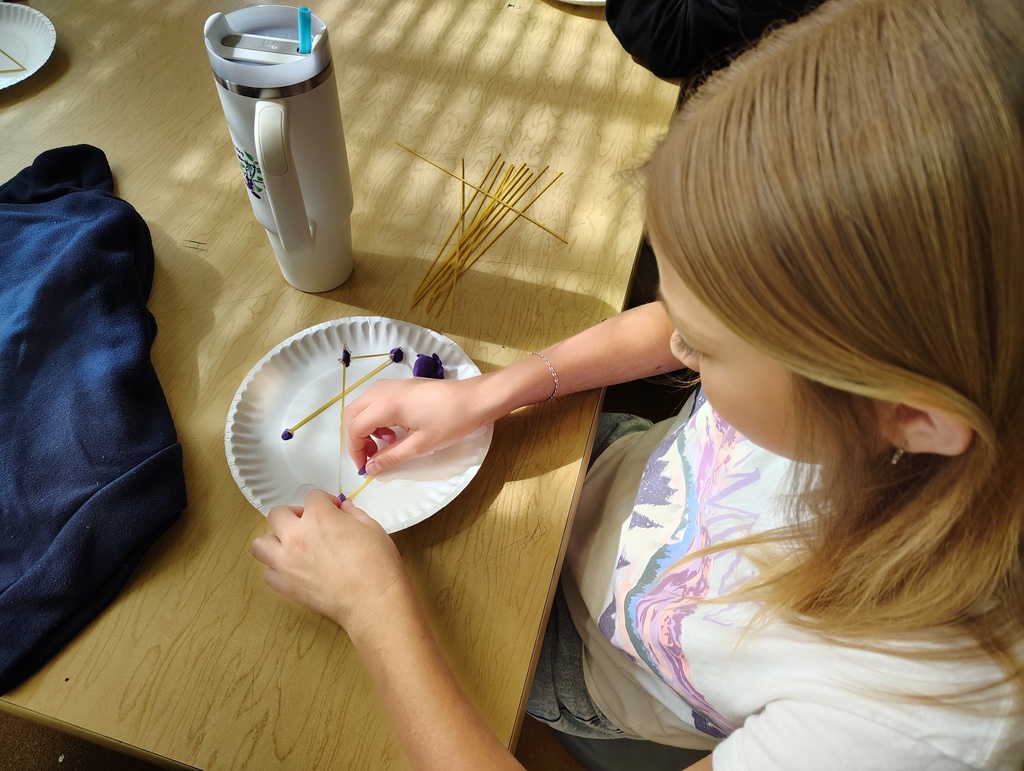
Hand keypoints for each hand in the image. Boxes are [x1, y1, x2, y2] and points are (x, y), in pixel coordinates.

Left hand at [251, 489, 407, 631]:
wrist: (373, 601)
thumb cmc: (378, 564)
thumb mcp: (372, 528)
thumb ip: (353, 514)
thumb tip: (344, 511)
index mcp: (319, 516)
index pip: (313, 496)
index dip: (326, 502)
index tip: (334, 510)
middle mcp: (296, 535)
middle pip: (277, 514)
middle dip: (294, 515)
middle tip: (309, 525)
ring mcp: (286, 562)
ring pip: (261, 544)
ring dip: (274, 541)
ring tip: (291, 547)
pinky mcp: (286, 586)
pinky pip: (268, 573)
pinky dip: (277, 570)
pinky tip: (294, 571)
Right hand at [345, 375, 493, 474]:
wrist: (475, 398)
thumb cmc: (450, 422)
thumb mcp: (420, 445)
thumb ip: (391, 456)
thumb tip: (370, 468)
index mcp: (384, 404)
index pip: (354, 428)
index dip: (355, 451)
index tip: (365, 467)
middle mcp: (381, 390)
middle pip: (352, 414)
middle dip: (355, 438)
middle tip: (370, 457)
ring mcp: (390, 384)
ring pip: (362, 406)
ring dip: (365, 427)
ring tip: (385, 444)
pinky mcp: (399, 385)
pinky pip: (375, 400)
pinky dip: (375, 417)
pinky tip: (393, 431)